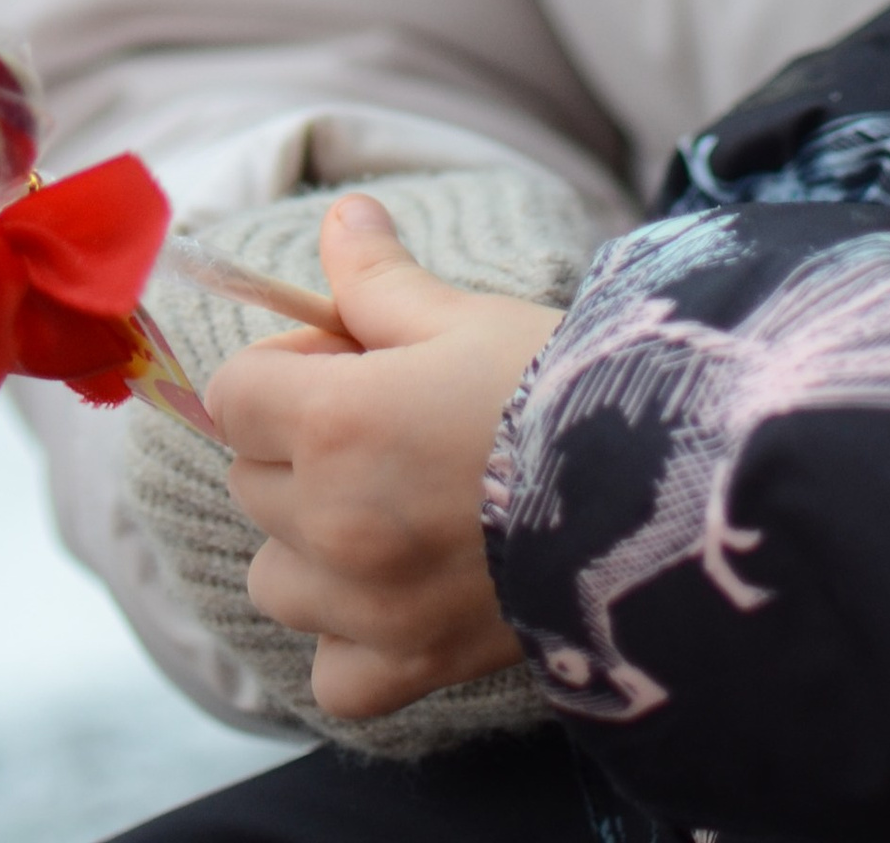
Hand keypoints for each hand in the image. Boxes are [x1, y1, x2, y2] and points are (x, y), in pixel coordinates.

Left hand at [209, 192, 560, 717]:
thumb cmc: (559, 387)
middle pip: (251, 479)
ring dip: (310, 545)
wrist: (657, 488)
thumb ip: (380, 278)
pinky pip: (329, 672)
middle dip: (298, 447)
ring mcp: (366, 605)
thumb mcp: (466, 316)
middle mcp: (332, 519)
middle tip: (384, 427)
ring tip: (389, 513)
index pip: (233, 395)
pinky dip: (348, 640)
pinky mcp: (410, 666)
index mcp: (334, 419)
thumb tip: (340, 218)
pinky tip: (395, 596)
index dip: (283, 371)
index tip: (345, 364)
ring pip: (274, 576)